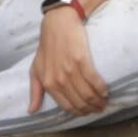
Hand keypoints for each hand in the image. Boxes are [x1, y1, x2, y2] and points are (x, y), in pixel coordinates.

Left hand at [24, 12, 114, 128]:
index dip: (79, 112)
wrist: (58, 23)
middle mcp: (59, 79)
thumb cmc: (47, 46)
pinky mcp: (82, 60)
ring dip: (98, 101)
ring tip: (104, 102)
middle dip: (91, 108)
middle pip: (80, 102)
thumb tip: (32, 111)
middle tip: (99, 108)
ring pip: (88, 94)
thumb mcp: (35, 69)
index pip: (67, 106)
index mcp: (49, 84)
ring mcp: (70, 70)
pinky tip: (105, 91)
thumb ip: (34, 91)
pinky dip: (101, 89)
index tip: (87, 112)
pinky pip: (94, 81)